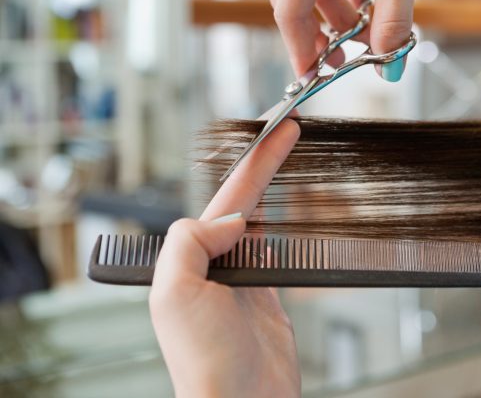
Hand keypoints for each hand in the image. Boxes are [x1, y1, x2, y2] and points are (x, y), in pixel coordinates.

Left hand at [149, 120, 301, 397]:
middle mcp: (217, 265)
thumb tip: (232, 220)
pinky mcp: (270, 299)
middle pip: (246, 201)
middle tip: (289, 131)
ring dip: (273, 190)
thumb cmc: (205, 363)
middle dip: (266, 165)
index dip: (256, 161)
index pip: (229, 198)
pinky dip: (285, 229)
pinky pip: (278, 253)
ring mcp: (244, 281)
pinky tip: (286, 218)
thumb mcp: (176, 294)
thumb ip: (191, 243)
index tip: (278, 131)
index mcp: (192, 259)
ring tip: (283, 160)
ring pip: (262, 223)